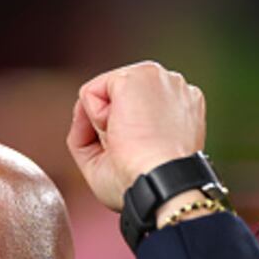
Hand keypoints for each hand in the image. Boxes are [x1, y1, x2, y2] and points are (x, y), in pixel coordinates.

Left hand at [66, 62, 205, 212]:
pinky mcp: (139, 74)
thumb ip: (92, 132)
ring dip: (104, 125)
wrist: (159, 183)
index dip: (118, 136)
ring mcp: (158, 77)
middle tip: (132, 150)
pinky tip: (119, 130)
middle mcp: (172, 86)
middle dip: (111, 128)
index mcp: (177, 106)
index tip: (139, 155)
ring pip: (102, 95)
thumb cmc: (140, 181)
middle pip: (114, 101)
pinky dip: (94, 118)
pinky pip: (89, 93)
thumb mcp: (114, 159)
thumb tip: (81, 108)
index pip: (128, 110)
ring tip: (128, 140)